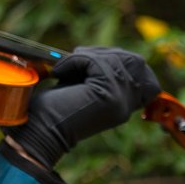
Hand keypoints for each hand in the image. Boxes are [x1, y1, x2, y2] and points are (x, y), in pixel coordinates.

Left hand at [6, 46, 160, 168]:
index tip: (93, 59)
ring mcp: (120, 102)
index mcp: (124, 107)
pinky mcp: (108, 96)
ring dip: (87, 55)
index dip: (125, 60)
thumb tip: (104, 50)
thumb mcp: (82, 87)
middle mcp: (127, 106)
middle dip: (105, 52)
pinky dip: (75, 60)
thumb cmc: (52, 110)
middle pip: (135, 62)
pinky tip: (59, 72)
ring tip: (66, 66)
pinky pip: (97, 62)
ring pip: (115, 59)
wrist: (37, 133)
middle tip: (78, 57)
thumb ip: (99, 71)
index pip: (147, 79)